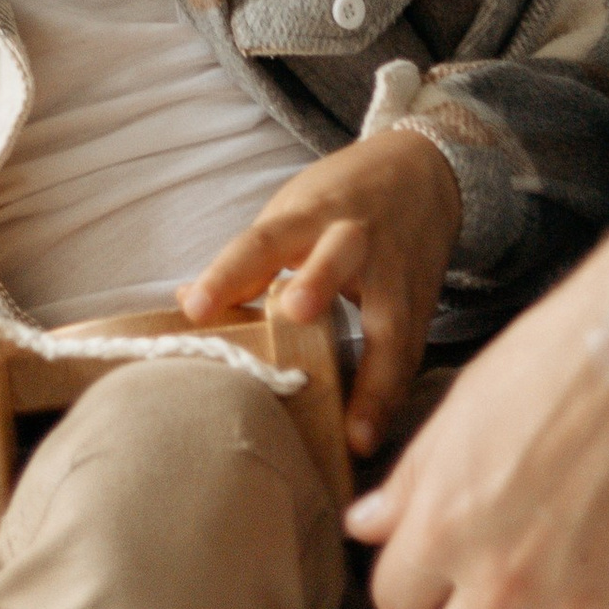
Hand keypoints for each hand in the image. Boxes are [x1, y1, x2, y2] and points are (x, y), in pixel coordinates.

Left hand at [176, 126, 463, 457]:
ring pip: (389, 321)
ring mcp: (395, 272)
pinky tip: (372, 438)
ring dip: (373, 379)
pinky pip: (410, 354)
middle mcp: (354, 236)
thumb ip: (249, 262)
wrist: (422, 170)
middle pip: (336, 256)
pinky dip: (392, 397)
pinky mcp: (422, 304)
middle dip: (318, 281)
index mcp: (309, 214)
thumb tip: (186, 304)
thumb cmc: (339, 199)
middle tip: (295, 311)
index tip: (195, 308)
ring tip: (354, 434)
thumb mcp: (292, 213)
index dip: (228, 273)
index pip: (261, 240)